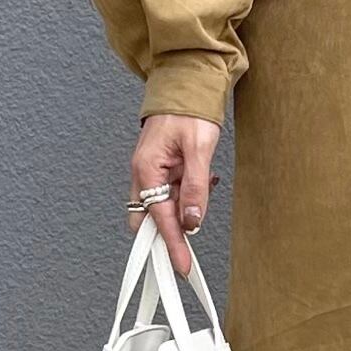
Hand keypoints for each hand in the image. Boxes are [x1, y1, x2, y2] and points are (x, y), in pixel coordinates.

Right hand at [132, 112, 221, 276]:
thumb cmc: (188, 110)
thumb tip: (192, 219)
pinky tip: (204, 178)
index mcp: (146, 169)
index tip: (180, 266)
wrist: (186, 84)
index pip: (160, 218)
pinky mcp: (162, 169)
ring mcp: (152, 172)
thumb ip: (196, 186)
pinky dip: (190, 192)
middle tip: (194, 235)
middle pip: (154, 218)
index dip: (172, 244)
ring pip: (167, 206)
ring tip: (206, 179)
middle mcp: (144, 174)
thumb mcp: (199, 149)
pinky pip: (174, 192)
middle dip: (174, 228)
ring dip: (188, 204)